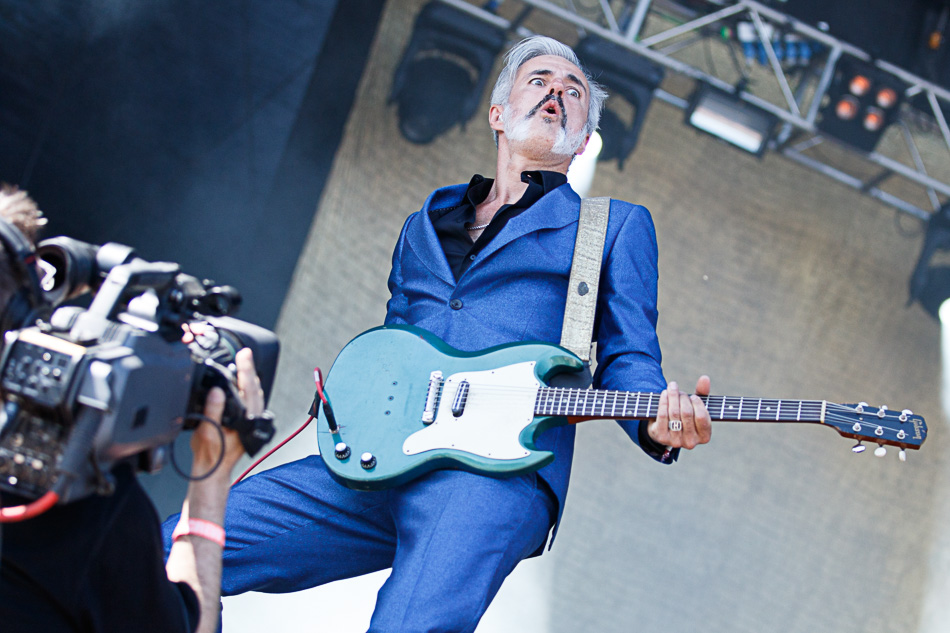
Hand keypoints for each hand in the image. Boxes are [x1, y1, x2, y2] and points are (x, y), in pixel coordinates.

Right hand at [190, 348, 263, 475]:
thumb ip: (213, 411)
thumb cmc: (211, 455)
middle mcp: (252, 419)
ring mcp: (251, 420)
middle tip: (245, 353)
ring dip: (249, 378)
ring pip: (254, 394)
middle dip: (249, 369)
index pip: (248, 388)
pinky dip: (246, 388)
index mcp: (245, 419)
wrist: (213, 470)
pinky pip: (250, 401)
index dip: (246, 369)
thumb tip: (217, 391)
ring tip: (244, 363)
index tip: (244, 355)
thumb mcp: (208, 432)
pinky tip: (241, 384)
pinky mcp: (247, 422)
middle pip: (254, 388)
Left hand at [647, 376, 711, 448]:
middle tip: (679, 391)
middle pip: (686, 413)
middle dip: (683, 398)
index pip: (702, 417)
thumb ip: (702, 393)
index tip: (693, 396)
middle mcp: (691, 442)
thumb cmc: (685, 416)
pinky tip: (664, 394)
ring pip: (674, 413)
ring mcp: (676, 441)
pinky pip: (663, 415)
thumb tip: (705, 378)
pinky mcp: (661, 437)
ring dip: (673, 396)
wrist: (664, 429)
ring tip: (672, 388)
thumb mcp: (696, 406)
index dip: (697, 403)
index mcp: (704, 437)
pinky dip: (663, 401)